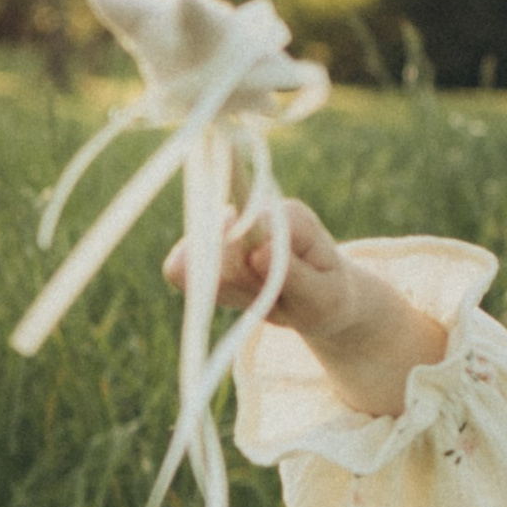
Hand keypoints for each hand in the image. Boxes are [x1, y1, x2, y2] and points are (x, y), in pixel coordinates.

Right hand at [163, 197, 447, 417]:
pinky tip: (238, 293)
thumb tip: (258, 251)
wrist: (319, 298)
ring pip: (191, 261)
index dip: (246, 269)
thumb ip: (294, 276)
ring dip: (223, 289)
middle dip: (236, 285)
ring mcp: (226, 220)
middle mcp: (254, 207)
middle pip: (211, 246)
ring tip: (259, 294)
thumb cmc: (326, 298)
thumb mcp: (323, 298)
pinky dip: (207, 291)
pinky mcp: (205, 239)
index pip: (247, 233)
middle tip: (270, 296)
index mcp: (291, 216)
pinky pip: (180, 271)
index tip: (264, 281)